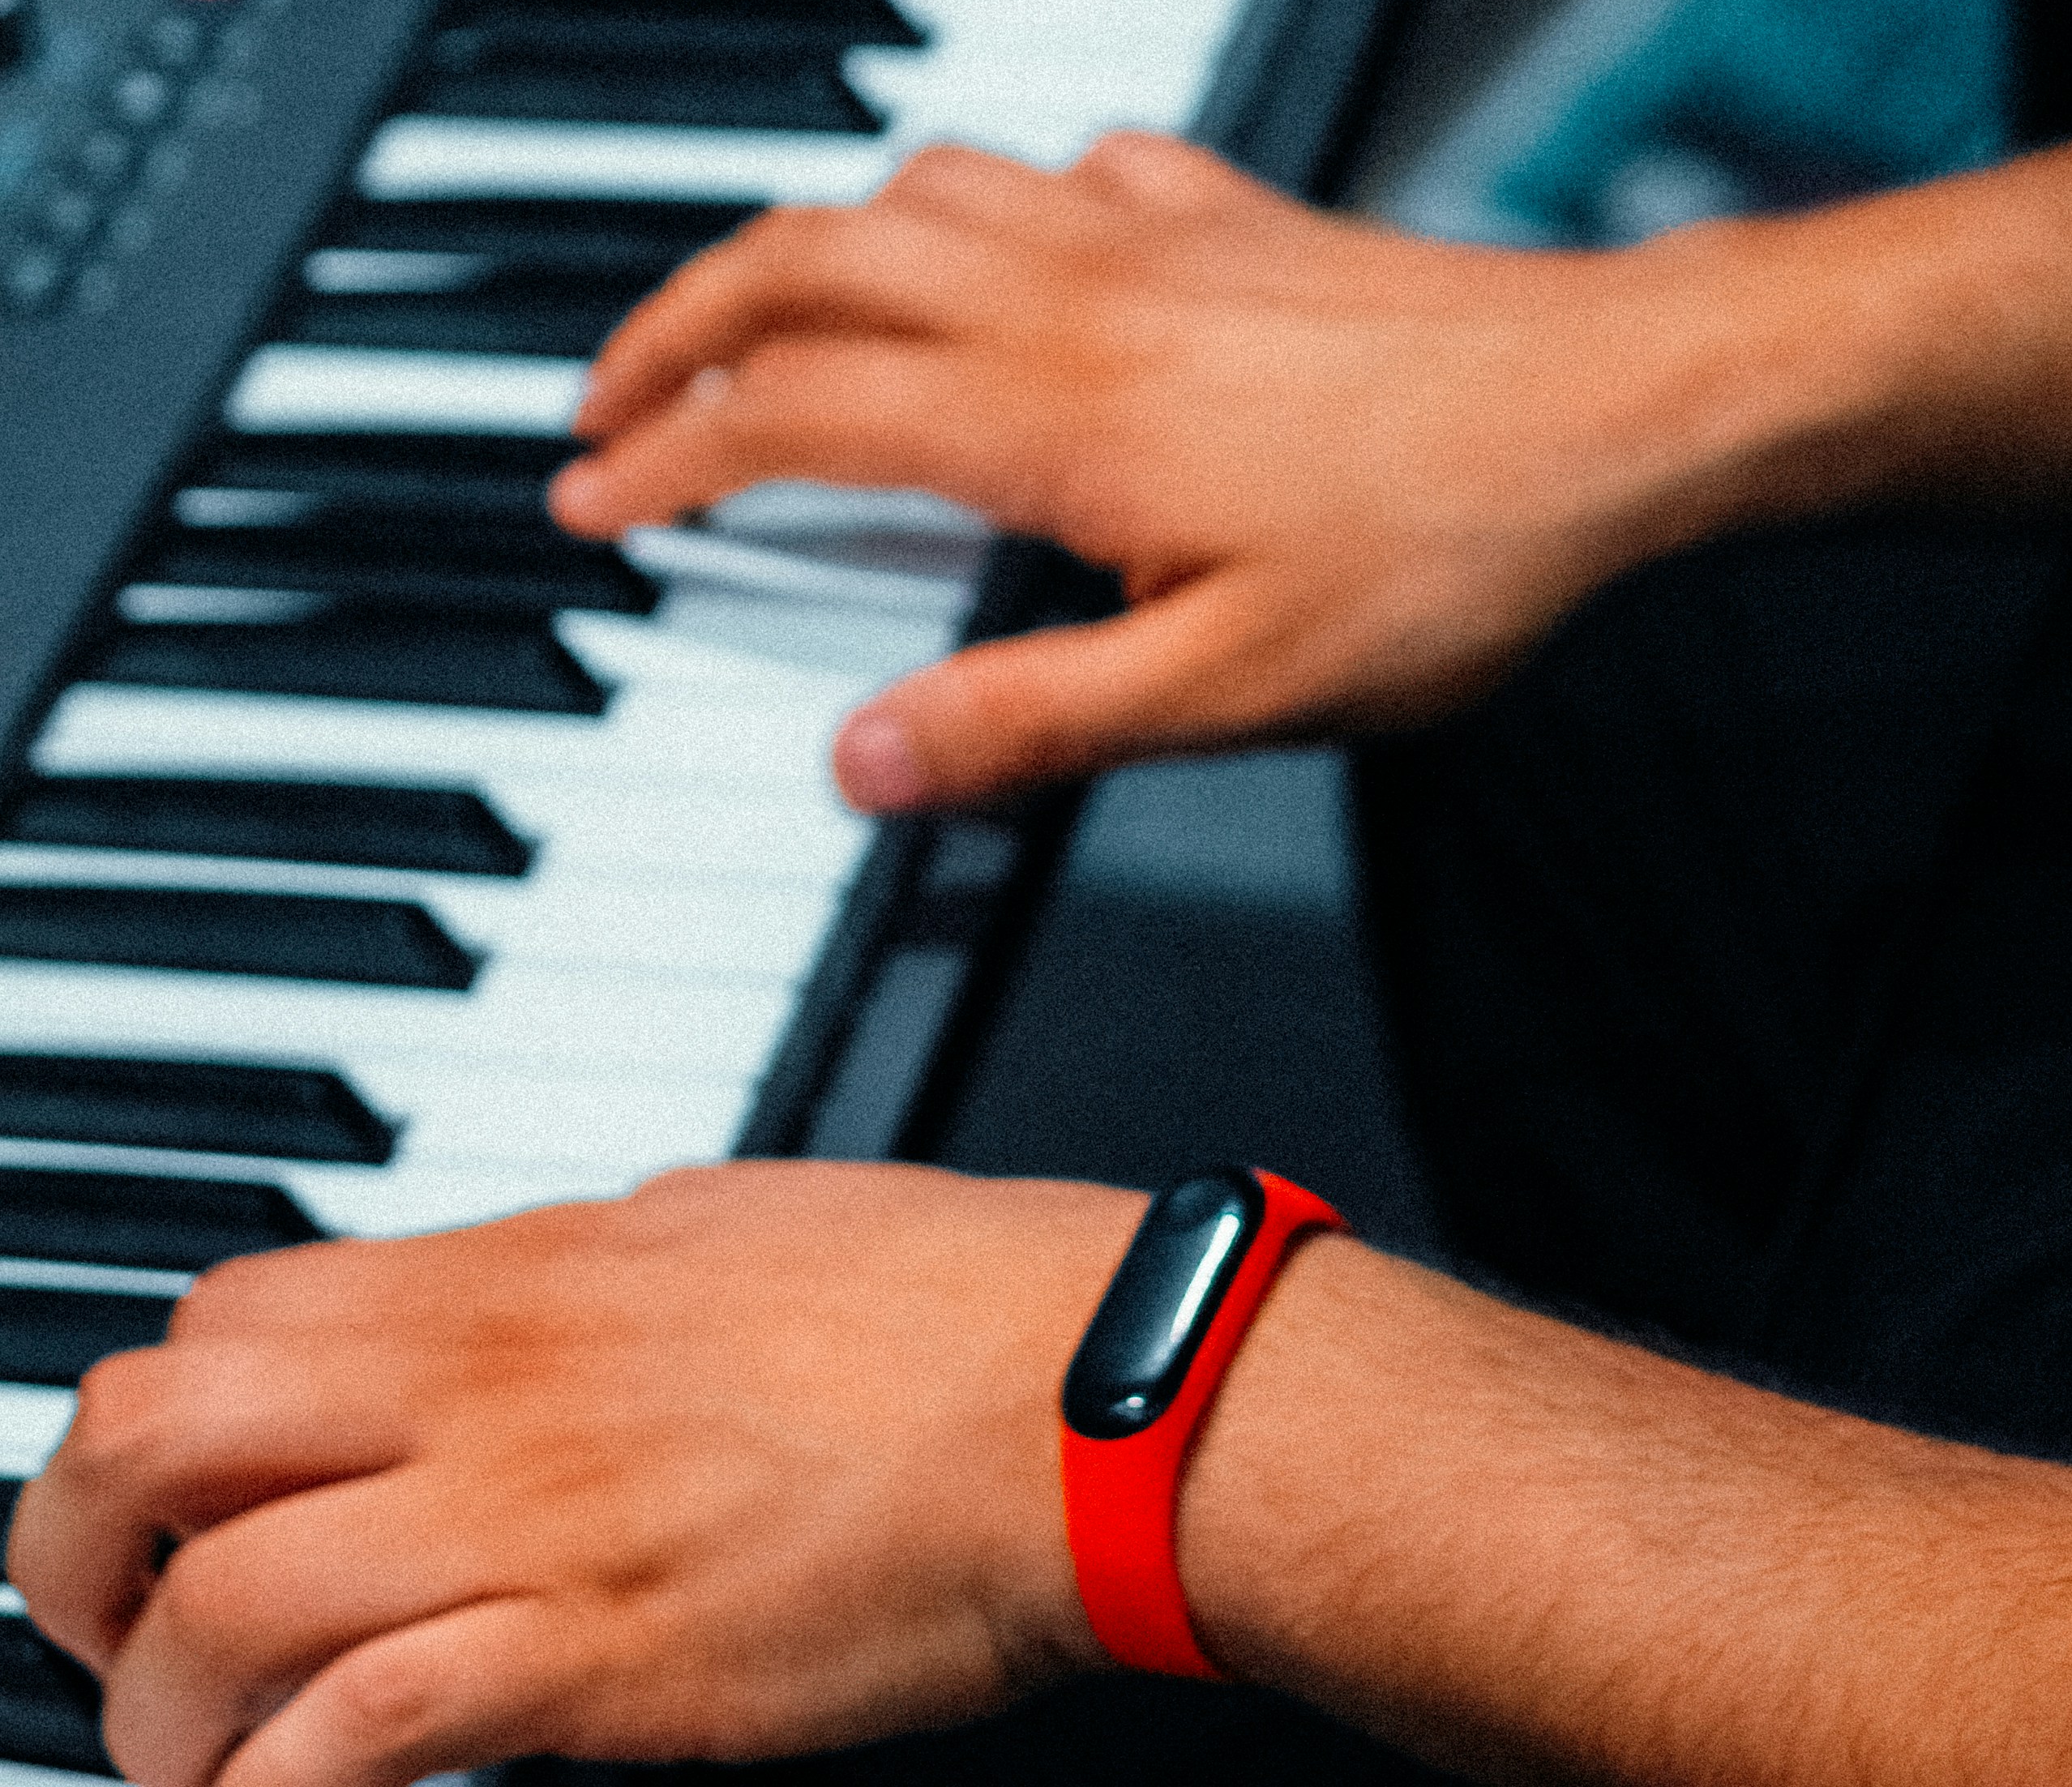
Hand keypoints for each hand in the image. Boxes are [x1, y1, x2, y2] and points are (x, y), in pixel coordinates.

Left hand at [5, 1166, 1136, 1786]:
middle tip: (109, 1643)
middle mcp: (485, 1380)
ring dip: (162, 1721)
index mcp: (517, 1272)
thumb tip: (517, 1310)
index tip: (160, 1519)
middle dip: (73, 1560)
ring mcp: (529, 1515)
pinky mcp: (590, 1655)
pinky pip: (357, 1736)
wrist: (1083, 1394)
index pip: (223, 1317)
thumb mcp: (724, 1227)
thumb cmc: (945, 1306)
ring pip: (219, 1609)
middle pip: (155, 1437)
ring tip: (199, 1776)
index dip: (148, 1428)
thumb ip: (587, 1274)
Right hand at [552, 130, 1792, 809]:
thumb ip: (1030, 722)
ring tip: (761, 315)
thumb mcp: (1233, 689)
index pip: (794, 413)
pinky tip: (1003, 237)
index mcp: (1049, 415)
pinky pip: (1066, 162)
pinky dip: (986, 189)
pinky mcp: (1234, 212)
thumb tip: (861, 758)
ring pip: (919, 183)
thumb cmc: (1448, 548)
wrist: (1614, 407)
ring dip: (810, 240)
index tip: (594, 498)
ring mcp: (1153, 232)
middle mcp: (1076, 293)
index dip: (668, 457)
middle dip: (681, 318)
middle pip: (810, 256)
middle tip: (614, 397)